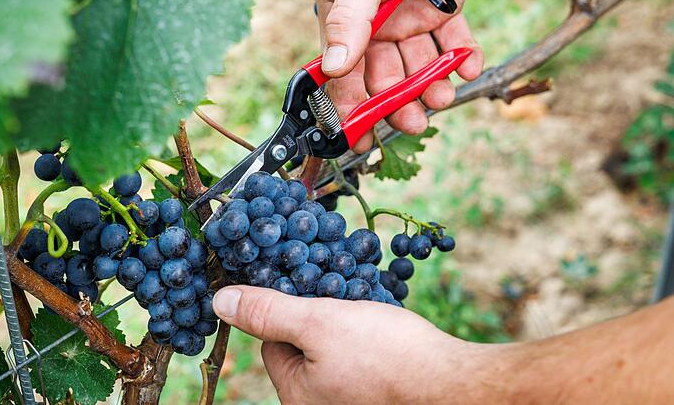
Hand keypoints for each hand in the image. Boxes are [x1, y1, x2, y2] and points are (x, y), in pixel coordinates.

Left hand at [211, 285, 495, 402]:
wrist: (454, 381)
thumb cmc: (386, 356)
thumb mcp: (318, 324)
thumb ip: (268, 312)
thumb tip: (220, 301)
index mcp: (297, 395)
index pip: (270, 343)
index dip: (282, 307)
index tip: (299, 280)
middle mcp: (321, 401)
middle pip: (302, 342)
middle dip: (316, 309)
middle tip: (334, 286)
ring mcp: (352, 394)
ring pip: (334, 342)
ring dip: (342, 314)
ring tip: (358, 295)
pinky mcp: (380, 386)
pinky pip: (360, 350)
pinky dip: (365, 328)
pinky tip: (379, 313)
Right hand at [317, 0, 485, 151]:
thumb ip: (350, 22)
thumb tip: (334, 69)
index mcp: (347, 19)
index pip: (344, 72)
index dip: (350, 106)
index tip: (360, 138)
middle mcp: (377, 24)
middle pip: (385, 76)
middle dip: (399, 101)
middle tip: (414, 121)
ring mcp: (411, 17)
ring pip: (419, 64)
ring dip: (432, 84)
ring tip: (444, 96)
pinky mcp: (444, 8)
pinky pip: (453, 41)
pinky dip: (462, 56)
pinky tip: (469, 64)